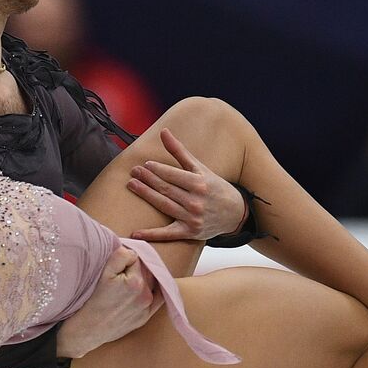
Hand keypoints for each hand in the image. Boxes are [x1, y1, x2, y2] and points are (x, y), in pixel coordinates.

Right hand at [56, 245, 162, 358]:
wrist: (89, 329)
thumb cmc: (93, 300)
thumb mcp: (104, 273)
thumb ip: (121, 256)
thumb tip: (133, 252)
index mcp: (136, 282)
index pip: (135, 259)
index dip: (125, 260)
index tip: (116, 266)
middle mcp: (145, 295)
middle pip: (145, 270)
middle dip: (135, 268)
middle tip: (120, 275)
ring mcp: (147, 307)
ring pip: (151, 282)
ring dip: (143, 278)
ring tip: (126, 285)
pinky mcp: (146, 317)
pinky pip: (157, 298)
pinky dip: (154, 291)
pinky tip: (145, 289)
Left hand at [127, 129, 246, 241]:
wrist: (235, 213)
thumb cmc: (215, 187)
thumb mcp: (200, 168)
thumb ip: (179, 152)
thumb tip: (163, 132)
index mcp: (199, 183)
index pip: (173, 175)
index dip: (158, 170)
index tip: (145, 165)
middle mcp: (196, 201)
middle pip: (166, 189)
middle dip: (148, 179)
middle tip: (133, 172)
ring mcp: (192, 218)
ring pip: (164, 205)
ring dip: (146, 195)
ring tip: (131, 185)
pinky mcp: (189, 232)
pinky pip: (167, 234)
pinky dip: (151, 234)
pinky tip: (135, 233)